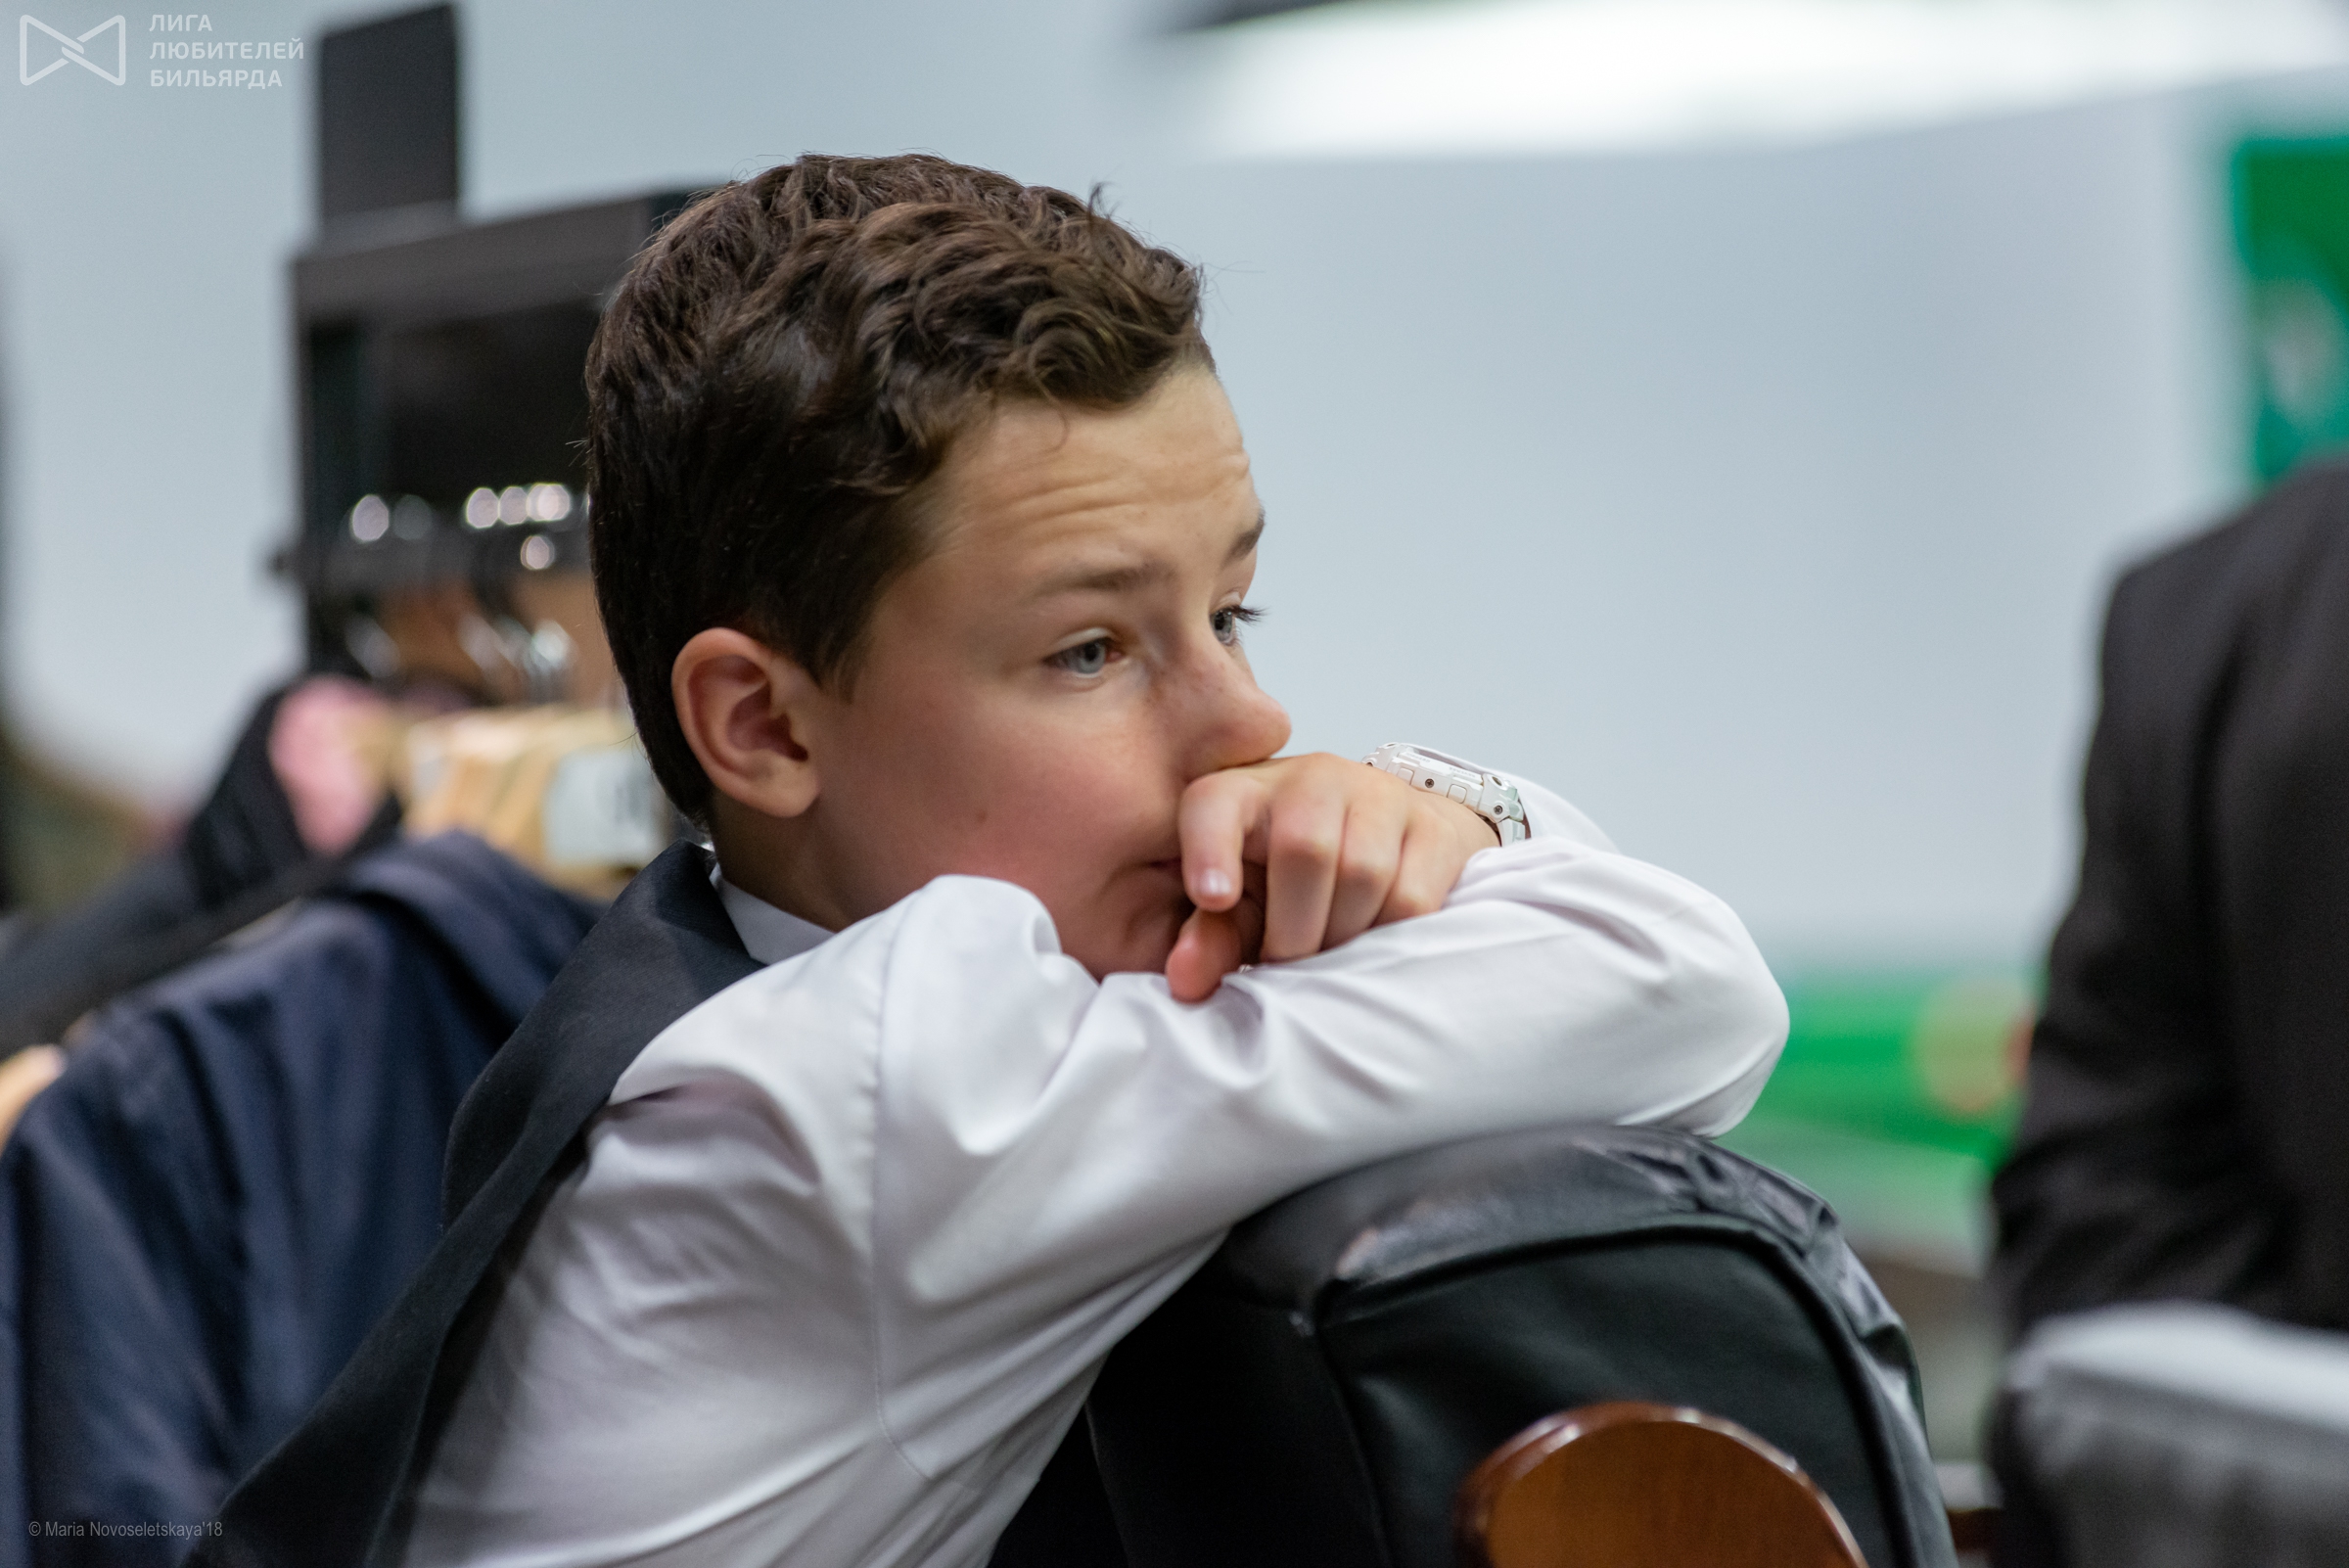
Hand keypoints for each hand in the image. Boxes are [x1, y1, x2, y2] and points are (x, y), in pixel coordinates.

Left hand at [1164, 753, 1500, 1001]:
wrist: (1386, 838)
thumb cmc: (1289, 878)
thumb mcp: (1242, 905)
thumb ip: (1210, 939)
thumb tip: (1185, 982)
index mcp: (1242, 793)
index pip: (1216, 804)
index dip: (1211, 849)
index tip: (1213, 899)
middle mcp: (1309, 779)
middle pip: (1304, 850)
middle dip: (1294, 930)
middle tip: (1286, 967)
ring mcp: (1377, 794)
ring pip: (1364, 873)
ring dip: (1342, 936)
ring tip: (1327, 957)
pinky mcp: (1430, 825)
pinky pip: (1411, 896)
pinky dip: (1388, 937)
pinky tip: (1370, 943)